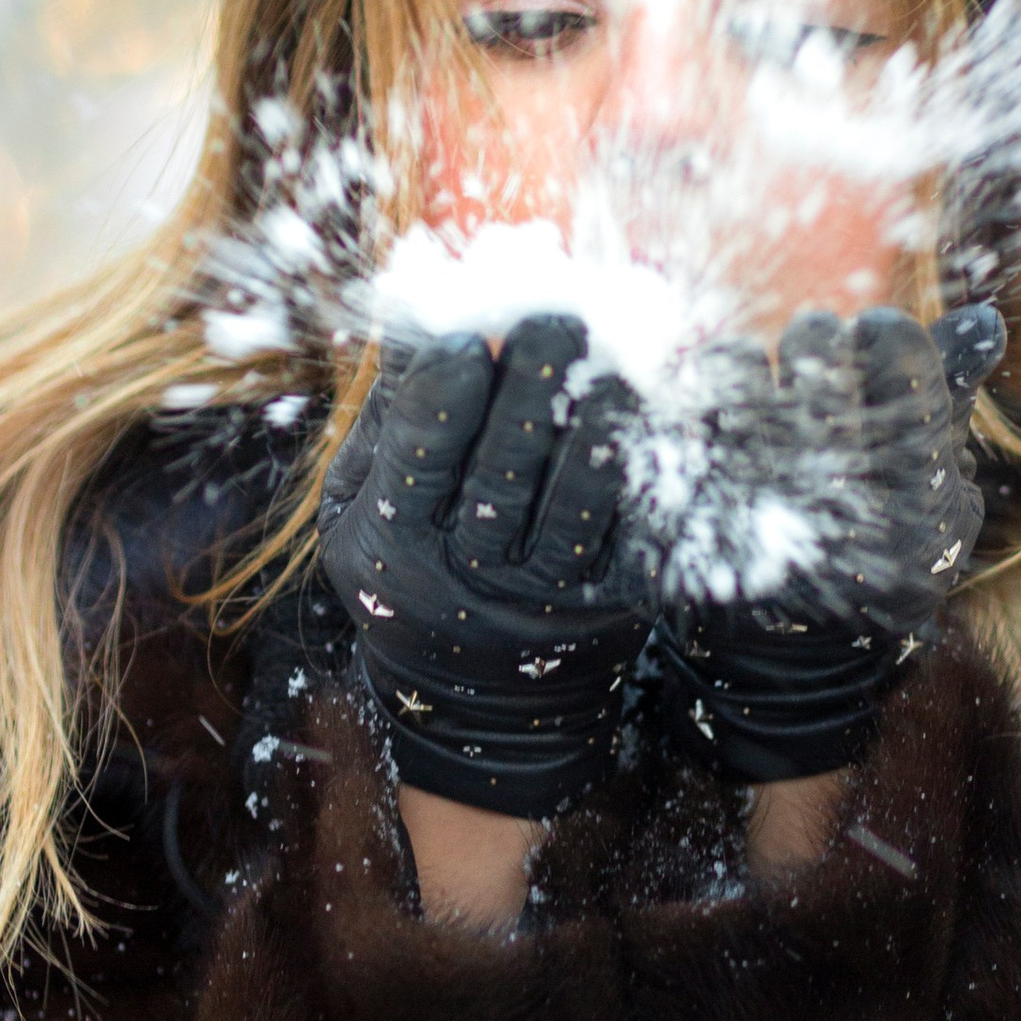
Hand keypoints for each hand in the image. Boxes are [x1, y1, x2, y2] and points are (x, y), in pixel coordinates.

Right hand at [318, 315, 646, 816]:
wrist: (479, 702)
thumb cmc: (409, 567)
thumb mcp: (361, 507)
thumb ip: (385, 421)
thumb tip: (414, 319)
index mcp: (395, 542)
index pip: (418, 464)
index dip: (441, 402)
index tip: (466, 340)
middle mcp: (468, 574)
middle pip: (501, 480)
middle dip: (529, 399)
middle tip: (557, 324)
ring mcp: (542, 594)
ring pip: (573, 513)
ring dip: (596, 439)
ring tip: (613, 375)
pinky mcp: (607, 606)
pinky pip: (632, 543)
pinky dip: (648, 486)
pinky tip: (659, 428)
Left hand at [653, 303, 1004, 785]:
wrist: (793, 665)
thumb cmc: (879, 561)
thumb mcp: (936, 496)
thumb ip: (951, 400)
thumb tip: (983, 319)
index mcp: (910, 476)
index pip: (895, 346)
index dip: (884, 336)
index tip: (874, 346)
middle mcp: (837, 478)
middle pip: (818, 342)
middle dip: (819, 345)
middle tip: (816, 368)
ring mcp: (758, 490)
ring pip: (745, 362)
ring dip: (754, 367)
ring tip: (763, 396)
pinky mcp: (695, 502)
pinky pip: (689, 407)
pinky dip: (705, 401)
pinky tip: (722, 423)